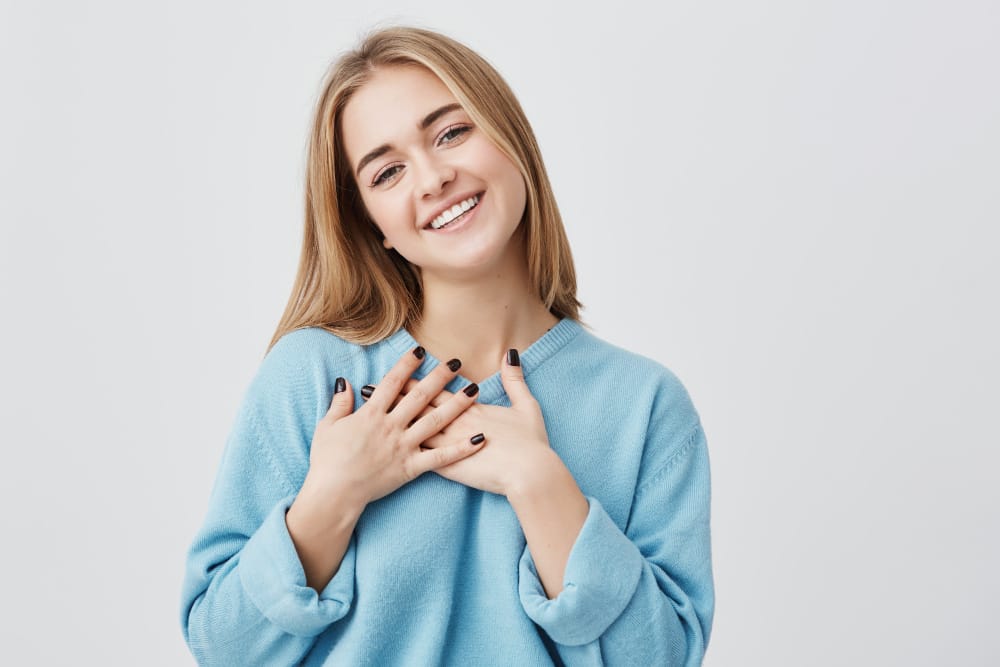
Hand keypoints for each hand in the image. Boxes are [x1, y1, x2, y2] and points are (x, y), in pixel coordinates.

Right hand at [300, 346, 481, 510]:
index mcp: (371, 414)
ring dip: (457, 404)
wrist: (333, 493)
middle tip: (456, 362)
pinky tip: (479, 439)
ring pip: (435, 421)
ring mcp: (403, 447)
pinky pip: (440, 458)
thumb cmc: (326, 460)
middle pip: (420, 396)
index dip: (408, 365)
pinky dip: (461, 449)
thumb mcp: (328, 426)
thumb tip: (346, 381)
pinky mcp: (411, 468)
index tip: (421, 351)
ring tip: (474, 389)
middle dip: (440, 377)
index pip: (393, 383)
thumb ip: (340, 402)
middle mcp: (391, 426)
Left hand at [363, 350, 553, 496]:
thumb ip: (515, 380)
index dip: (414, 380)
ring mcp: (448, 447)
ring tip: (366, 415)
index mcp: (471, 409)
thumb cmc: (531, 442)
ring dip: (389, 423)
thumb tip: (511, 354)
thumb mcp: (527, 406)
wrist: (531, 474)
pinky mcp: (448, 468)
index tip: (395, 370)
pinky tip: (381, 448)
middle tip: (367, 388)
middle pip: (416, 407)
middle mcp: (454, 425)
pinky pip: (419, 458)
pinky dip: (399, 452)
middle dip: (391, 397)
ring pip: (411, 431)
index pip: (436, 391)